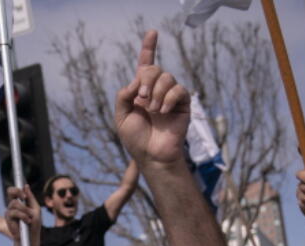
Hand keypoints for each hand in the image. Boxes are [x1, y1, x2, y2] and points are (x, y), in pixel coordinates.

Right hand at [4, 185, 40, 240]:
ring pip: (14, 203)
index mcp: (21, 201)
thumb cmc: (34, 224)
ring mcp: (10, 211)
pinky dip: (22, 216)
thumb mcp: (35, 209)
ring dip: (24, 210)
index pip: (16, 190)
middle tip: (24, 198)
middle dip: (17, 191)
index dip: (18, 189)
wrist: (30, 237)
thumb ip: (31, 198)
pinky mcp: (8, 218)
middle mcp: (14, 205)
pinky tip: (26, 221)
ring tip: (29, 218)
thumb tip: (26, 186)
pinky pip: (14, 212)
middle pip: (10, 191)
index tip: (25, 194)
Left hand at [114, 30, 190, 168]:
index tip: (152, 32)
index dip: (149, 47)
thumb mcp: (121, 115)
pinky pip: (178, 90)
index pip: (145, 64)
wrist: (151, 155)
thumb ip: (124, 95)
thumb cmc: (136, 139)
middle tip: (142, 100)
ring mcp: (170, 96)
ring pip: (167, 77)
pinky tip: (163, 112)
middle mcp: (156, 89)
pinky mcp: (182, 104)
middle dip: (146, 80)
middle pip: (154, 68)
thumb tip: (137, 79)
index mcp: (141, 90)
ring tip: (153, 111)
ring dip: (156, 93)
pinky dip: (168, 99)